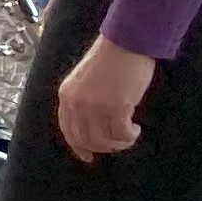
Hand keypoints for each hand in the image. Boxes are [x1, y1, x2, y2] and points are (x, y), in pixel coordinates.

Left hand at [54, 36, 155, 163]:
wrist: (126, 42)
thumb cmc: (110, 59)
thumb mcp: (85, 81)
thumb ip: (83, 101)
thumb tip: (91, 126)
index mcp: (66, 96)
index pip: (68, 130)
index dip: (78, 147)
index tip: (87, 157)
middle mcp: (77, 104)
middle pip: (86, 139)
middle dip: (103, 147)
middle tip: (117, 144)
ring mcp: (96, 106)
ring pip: (105, 140)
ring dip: (119, 142)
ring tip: (129, 134)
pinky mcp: (116, 107)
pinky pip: (121, 133)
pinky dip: (129, 136)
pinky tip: (135, 128)